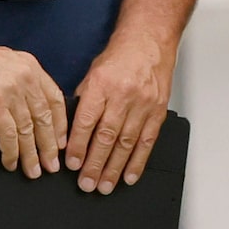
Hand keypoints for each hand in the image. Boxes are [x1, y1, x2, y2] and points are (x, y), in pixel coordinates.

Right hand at [0, 29, 66, 177]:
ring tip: (32, 170)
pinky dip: (11, 152)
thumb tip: (26, 108)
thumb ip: (19, 81)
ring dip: (30, 154)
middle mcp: (25, 77)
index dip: (60, 124)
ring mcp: (10, 90)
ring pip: (27, 129)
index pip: (55, 99)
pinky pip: (8, 134)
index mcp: (29, 66)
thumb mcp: (2, 63)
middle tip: (51, 164)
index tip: (61, 141)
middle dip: (49, 145)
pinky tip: (10, 161)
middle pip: (44, 117)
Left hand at [65, 33, 176, 193]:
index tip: (71, 164)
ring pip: (126, 143)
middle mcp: (123, 96)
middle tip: (86, 184)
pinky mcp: (157, 111)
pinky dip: (138, 162)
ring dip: (114, 169)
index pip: (86, 121)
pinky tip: (129, 176)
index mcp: (101, 85)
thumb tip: (71, 132)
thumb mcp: (91, 75)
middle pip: (107, 136)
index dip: (78, 145)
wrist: (149, 42)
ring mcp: (143, 105)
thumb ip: (83, 102)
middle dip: (95, 164)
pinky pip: (147, 141)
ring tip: (104, 186)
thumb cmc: (118, 58)